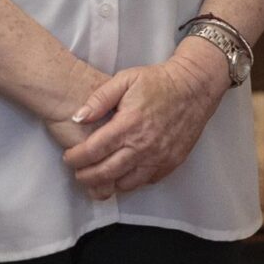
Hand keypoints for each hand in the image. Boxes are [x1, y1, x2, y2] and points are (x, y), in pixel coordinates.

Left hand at [60, 43, 227, 197]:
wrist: (194, 88)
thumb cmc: (158, 81)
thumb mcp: (125, 79)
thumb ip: (99, 99)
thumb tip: (77, 118)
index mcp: (128, 124)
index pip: (93, 151)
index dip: (75, 158)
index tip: (68, 158)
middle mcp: (143, 146)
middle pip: (106, 173)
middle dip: (86, 177)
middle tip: (78, 174)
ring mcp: (158, 157)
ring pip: (126, 183)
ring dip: (107, 183)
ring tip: (96, 178)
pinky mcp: (171, 163)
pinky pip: (145, 181)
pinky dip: (130, 181)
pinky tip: (122, 173)